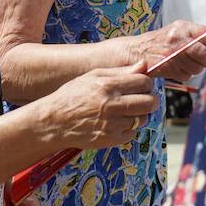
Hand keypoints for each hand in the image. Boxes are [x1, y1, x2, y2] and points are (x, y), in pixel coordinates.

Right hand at [40, 63, 157, 150]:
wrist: (55, 121)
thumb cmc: (72, 95)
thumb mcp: (93, 76)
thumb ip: (120, 72)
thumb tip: (143, 65)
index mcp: (108, 86)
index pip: (143, 82)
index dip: (146, 83)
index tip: (142, 85)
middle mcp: (112, 105)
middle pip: (149, 102)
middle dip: (150, 99)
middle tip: (142, 99)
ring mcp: (112, 125)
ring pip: (142, 119)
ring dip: (139, 115)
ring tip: (126, 111)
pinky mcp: (111, 140)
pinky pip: (132, 133)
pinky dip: (129, 128)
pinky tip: (117, 122)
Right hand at [132, 20, 205, 82]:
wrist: (137, 51)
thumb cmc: (161, 40)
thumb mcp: (179, 29)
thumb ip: (200, 30)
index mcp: (183, 28)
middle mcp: (178, 40)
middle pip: (205, 54)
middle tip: (201, 58)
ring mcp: (172, 55)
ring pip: (197, 68)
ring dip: (194, 68)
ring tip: (185, 62)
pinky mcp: (168, 68)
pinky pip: (187, 76)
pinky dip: (184, 74)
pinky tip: (177, 67)